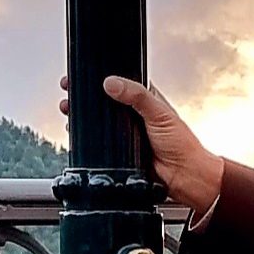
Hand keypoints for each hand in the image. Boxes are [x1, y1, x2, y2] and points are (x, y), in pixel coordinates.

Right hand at [58, 72, 223, 216]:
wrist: (185, 177)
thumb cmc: (182, 145)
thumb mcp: (159, 113)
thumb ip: (137, 96)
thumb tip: (111, 83)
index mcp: (146, 100)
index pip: (119, 83)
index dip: (100, 78)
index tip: (81, 75)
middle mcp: (135, 116)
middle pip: (104, 101)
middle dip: (84, 96)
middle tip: (68, 92)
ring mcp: (127, 134)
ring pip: (100, 122)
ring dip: (82, 116)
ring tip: (68, 109)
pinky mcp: (122, 152)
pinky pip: (101, 143)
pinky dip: (88, 137)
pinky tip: (77, 133)